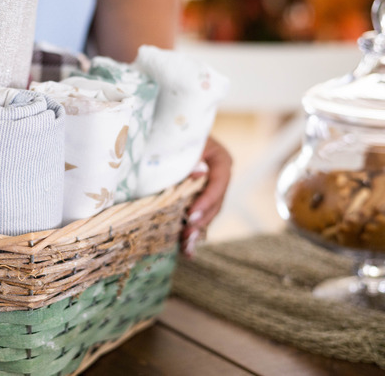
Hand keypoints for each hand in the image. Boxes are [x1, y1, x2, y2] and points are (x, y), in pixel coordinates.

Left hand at [181, 137, 231, 256]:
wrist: (163, 136)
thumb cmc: (171, 135)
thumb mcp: (180, 143)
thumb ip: (190, 157)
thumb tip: (199, 172)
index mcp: (221, 160)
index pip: (219, 181)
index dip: (207, 200)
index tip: (191, 214)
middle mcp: (219, 177)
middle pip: (216, 202)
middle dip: (201, 220)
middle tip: (186, 233)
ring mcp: (210, 190)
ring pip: (208, 213)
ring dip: (197, 230)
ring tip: (185, 245)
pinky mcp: (198, 200)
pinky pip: (198, 218)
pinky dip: (192, 232)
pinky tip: (186, 251)